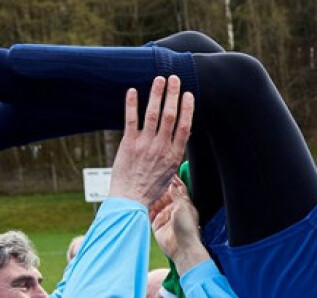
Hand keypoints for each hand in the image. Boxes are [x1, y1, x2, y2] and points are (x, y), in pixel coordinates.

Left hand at [109, 76, 195, 205]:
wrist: (130, 200)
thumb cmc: (150, 189)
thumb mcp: (169, 174)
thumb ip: (174, 154)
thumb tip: (181, 139)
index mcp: (174, 155)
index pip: (184, 126)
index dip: (187, 108)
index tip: (188, 94)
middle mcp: (161, 147)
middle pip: (170, 116)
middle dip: (173, 95)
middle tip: (174, 78)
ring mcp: (145, 145)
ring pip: (153, 114)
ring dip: (156, 94)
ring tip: (159, 79)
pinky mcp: (129, 144)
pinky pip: (131, 120)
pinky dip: (132, 104)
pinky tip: (132, 91)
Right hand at [150, 178, 209, 272]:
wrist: (182, 248)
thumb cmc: (187, 228)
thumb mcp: (183, 207)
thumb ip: (177, 195)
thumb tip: (172, 184)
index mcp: (184, 205)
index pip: (178, 190)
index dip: (173, 182)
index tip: (166, 173)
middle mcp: (174, 210)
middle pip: (165, 196)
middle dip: (159, 188)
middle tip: (151, 179)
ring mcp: (164, 217)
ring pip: (156, 203)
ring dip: (151, 197)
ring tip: (144, 187)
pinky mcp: (156, 225)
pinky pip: (149, 214)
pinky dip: (145, 207)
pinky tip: (141, 200)